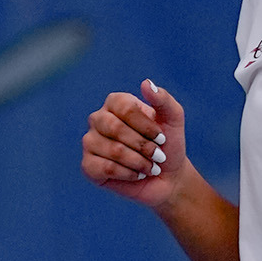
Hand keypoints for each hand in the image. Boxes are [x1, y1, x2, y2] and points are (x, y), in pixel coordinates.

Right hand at [80, 80, 187, 209]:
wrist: (167, 177)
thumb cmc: (168, 145)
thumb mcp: (173, 119)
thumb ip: (163, 99)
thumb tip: (145, 83)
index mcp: (115, 103)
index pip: (125, 108)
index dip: (146, 126)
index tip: (162, 138)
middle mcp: (98, 119)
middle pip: (115, 128)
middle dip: (143, 146)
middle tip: (158, 156)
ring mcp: (90, 142)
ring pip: (113, 151)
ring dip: (139, 162)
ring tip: (150, 167)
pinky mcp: (88, 165)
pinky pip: (106, 168)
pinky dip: (128, 174)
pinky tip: (137, 174)